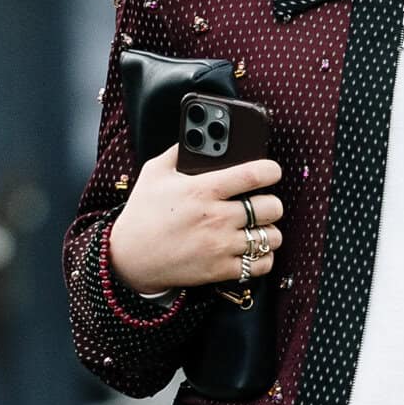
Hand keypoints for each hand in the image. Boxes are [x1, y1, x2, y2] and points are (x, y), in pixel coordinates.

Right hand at [106, 148, 283, 294]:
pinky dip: (263, 256)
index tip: (272, 171)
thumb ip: (178, 151)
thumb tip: (196, 135)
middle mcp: (216, 218)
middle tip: (262, 203)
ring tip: (259, 227)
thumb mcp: (154, 173)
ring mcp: (221, 246)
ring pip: (271, 237)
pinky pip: (261, 264)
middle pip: (271, 207)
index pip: (252, 175)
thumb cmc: (143, 213)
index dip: (270, 170)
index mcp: (202, 190)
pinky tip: (253, 248)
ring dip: (269, 231)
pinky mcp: (221, 269)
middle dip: (271, 202)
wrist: (131, 258)